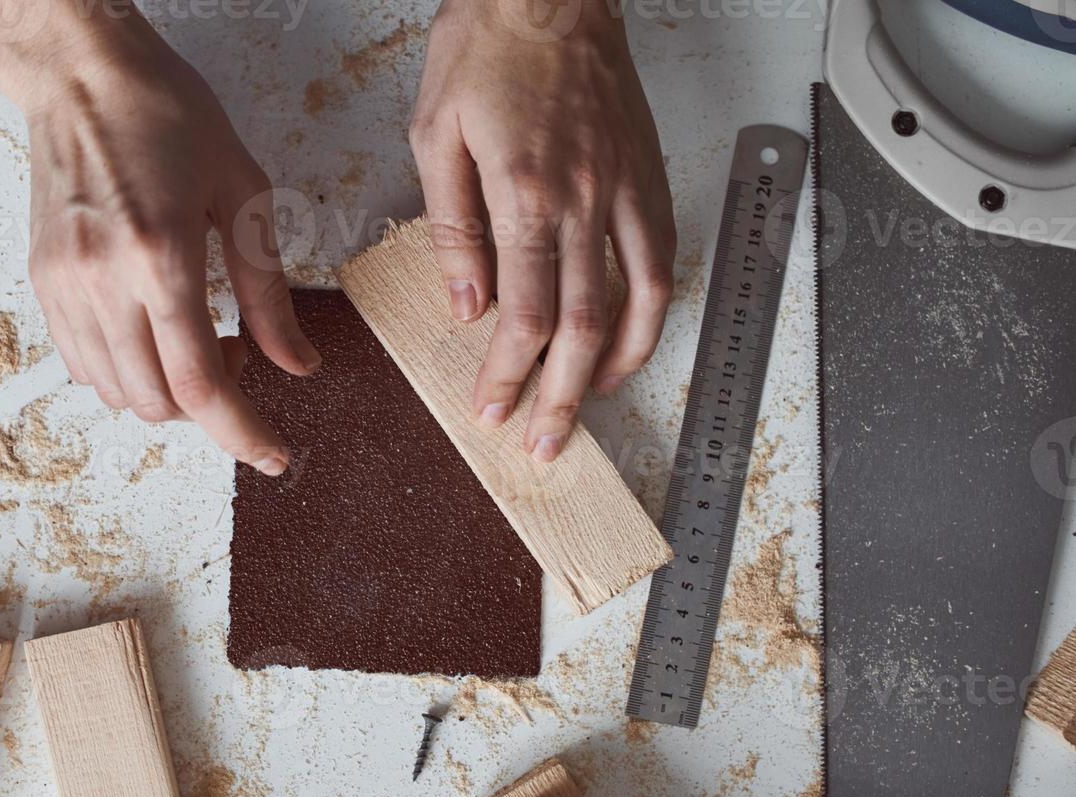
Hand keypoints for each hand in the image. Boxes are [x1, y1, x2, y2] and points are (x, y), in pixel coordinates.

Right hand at [0, 3, 318, 475]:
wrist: (82, 75)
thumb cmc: (168, 116)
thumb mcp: (244, 196)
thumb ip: (270, 294)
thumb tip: (298, 365)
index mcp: (161, 258)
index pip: (202, 386)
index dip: (243, 434)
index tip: (274, 455)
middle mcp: (102, 281)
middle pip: (159, 403)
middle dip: (210, 406)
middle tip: (236, 354)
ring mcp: (64, 286)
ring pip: (119, 394)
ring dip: (167, 392)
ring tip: (193, 335)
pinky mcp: (42, 282)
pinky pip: (84, 365)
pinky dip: (127, 372)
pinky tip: (151, 330)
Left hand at [410, 0, 675, 461]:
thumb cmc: (486, 49)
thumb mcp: (436, 135)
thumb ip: (453, 228)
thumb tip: (466, 303)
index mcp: (523, 194)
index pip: (523, 315)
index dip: (508, 376)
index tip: (491, 410)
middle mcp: (583, 200)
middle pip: (580, 327)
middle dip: (561, 398)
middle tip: (545, 445)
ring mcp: (623, 189)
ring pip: (634, 302)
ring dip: (615, 367)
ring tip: (593, 405)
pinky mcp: (647, 176)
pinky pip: (662, 258)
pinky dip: (650, 311)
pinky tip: (629, 337)